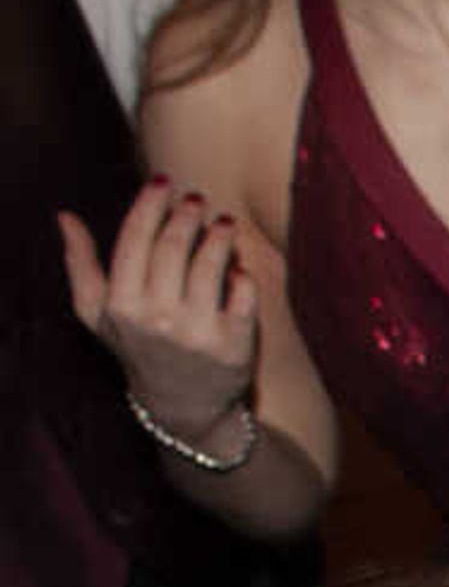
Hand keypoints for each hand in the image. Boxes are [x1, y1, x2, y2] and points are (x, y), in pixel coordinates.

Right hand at [57, 182, 260, 444]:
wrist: (183, 405)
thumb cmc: (138, 347)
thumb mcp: (97, 313)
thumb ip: (80, 264)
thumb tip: (65, 217)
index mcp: (120, 305)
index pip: (134, 240)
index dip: (150, 205)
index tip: (163, 181)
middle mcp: (157, 318)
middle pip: (173, 248)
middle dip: (186, 215)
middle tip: (197, 199)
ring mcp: (197, 333)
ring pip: (210, 267)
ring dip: (219, 237)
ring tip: (224, 222)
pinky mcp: (234, 346)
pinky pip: (244, 297)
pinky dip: (243, 276)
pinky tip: (239, 266)